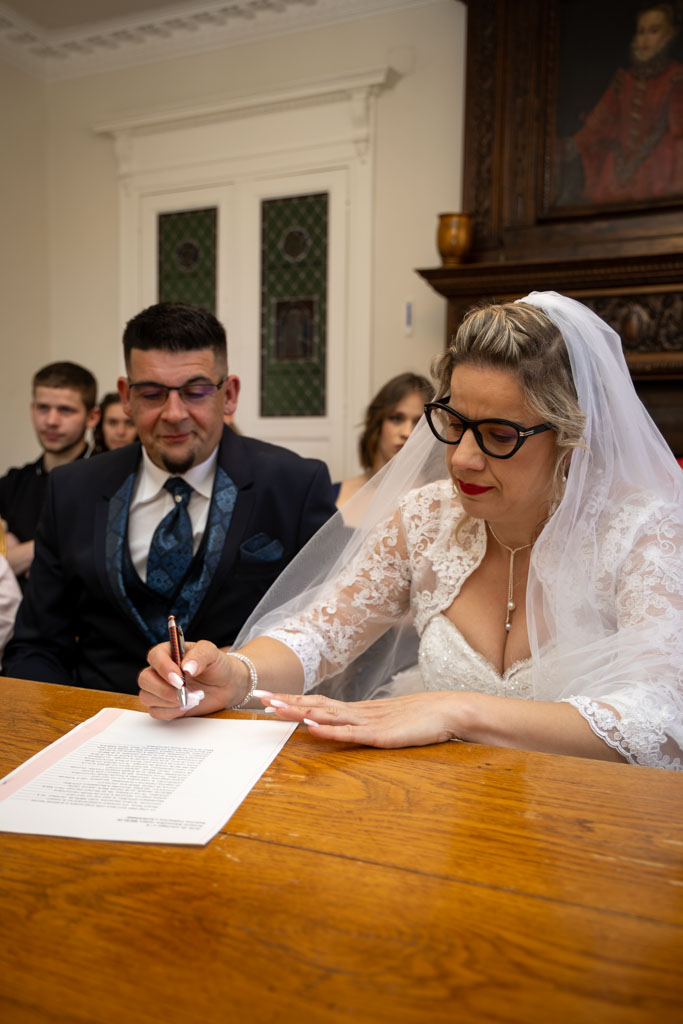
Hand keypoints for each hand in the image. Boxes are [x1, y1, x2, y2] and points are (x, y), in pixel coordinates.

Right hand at [137, 639, 248, 720]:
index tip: (179, 679)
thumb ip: (200, 655)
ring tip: (193, 698)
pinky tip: (187, 706)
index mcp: (168, 652)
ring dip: (169, 701)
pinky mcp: (164, 705)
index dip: (164, 668)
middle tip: (186, 692)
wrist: (225, 685)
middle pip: (145, 679)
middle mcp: (160, 670)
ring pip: (147, 697)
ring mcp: (160, 688)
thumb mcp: (212, 653)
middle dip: (164, 689)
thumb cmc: (216, 665)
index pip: (154, 657)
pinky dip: (171, 712)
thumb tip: (186, 667)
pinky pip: (155, 711)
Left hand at [256, 691, 464, 747]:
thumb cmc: (423, 719)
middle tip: (259, 697)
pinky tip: (311, 727)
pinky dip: (328, 729)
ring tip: (275, 708)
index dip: (293, 700)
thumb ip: (369, 726)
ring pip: (326, 715)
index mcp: (359, 710)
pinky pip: (349, 733)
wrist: (450, 711)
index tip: (269, 697)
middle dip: (286, 702)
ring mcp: (369, 721)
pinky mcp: (380, 735)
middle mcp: (359, 712)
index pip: (318, 703)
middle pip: (315, 705)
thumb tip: (349, 730)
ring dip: (298, 711)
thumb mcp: (389, 724)